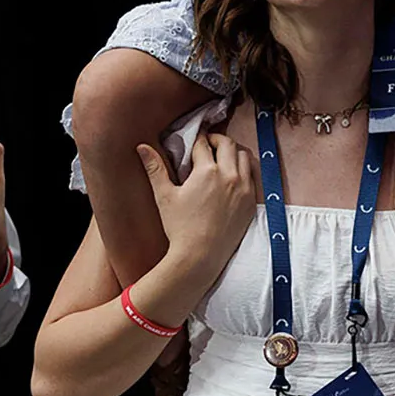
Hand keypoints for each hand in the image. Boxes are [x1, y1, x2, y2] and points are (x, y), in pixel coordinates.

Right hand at [138, 129, 257, 275]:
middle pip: (227, 143)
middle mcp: (229, 176)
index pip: (202, 144)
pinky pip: (253, 176)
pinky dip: (244, 170)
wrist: (200, 256)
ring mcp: (244, 189)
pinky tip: (233, 176)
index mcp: (207, 171)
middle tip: (207, 146)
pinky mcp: (251, 202)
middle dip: (216, 140)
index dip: (196, 139)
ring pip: (244, 156)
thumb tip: (142, 147)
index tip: (194, 140)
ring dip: (233, 152)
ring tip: (222, 159)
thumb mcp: (164, 196)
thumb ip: (155, 168)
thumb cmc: (180, 228)